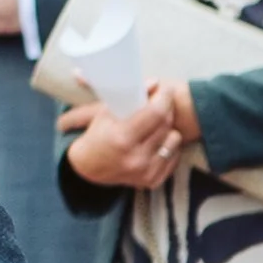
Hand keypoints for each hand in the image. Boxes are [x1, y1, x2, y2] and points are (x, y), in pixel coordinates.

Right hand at [62, 81, 189, 189]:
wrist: (88, 168)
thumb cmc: (95, 136)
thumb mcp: (103, 113)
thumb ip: (128, 97)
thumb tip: (154, 82)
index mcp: (121, 138)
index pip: (155, 113)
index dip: (163, 97)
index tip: (164, 88)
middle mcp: (135, 157)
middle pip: (166, 124)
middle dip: (166, 108)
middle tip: (161, 101)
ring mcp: (146, 171)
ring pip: (174, 139)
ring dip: (168, 129)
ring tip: (155, 125)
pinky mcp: (154, 180)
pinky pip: (173, 156)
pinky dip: (167, 147)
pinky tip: (155, 142)